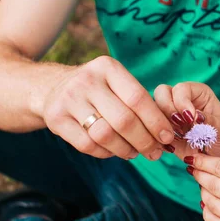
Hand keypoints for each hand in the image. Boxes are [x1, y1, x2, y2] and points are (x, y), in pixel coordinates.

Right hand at [41, 56, 174, 159]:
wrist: (52, 87)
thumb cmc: (98, 90)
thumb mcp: (115, 82)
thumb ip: (139, 102)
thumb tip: (167, 133)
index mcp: (107, 67)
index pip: (138, 98)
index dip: (156, 121)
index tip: (167, 137)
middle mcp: (87, 80)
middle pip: (124, 120)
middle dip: (144, 141)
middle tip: (155, 153)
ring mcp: (68, 99)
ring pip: (105, 135)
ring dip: (126, 149)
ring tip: (135, 153)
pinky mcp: (56, 119)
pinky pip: (88, 145)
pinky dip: (106, 153)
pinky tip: (114, 151)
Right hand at [154, 82, 219, 159]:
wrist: (217, 152)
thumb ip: (209, 120)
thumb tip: (196, 116)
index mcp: (196, 92)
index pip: (181, 88)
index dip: (182, 102)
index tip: (190, 119)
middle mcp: (179, 99)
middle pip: (161, 93)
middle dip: (167, 110)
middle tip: (179, 126)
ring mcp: (168, 113)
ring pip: (152, 110)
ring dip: (161, 124)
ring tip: (175, 138)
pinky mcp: (161, 128)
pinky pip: (150, 129)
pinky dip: (156, 138)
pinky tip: (169, 146)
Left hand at [186, 154, 219, 220]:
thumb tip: (205, 165)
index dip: (203, 162)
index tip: (192, 158)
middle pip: (213, 186)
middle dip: (200, 175)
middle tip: (196, 170)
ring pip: (210, 204)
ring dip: (203, 192)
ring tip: (205, 185)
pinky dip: (207, 210)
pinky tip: (209, 202)